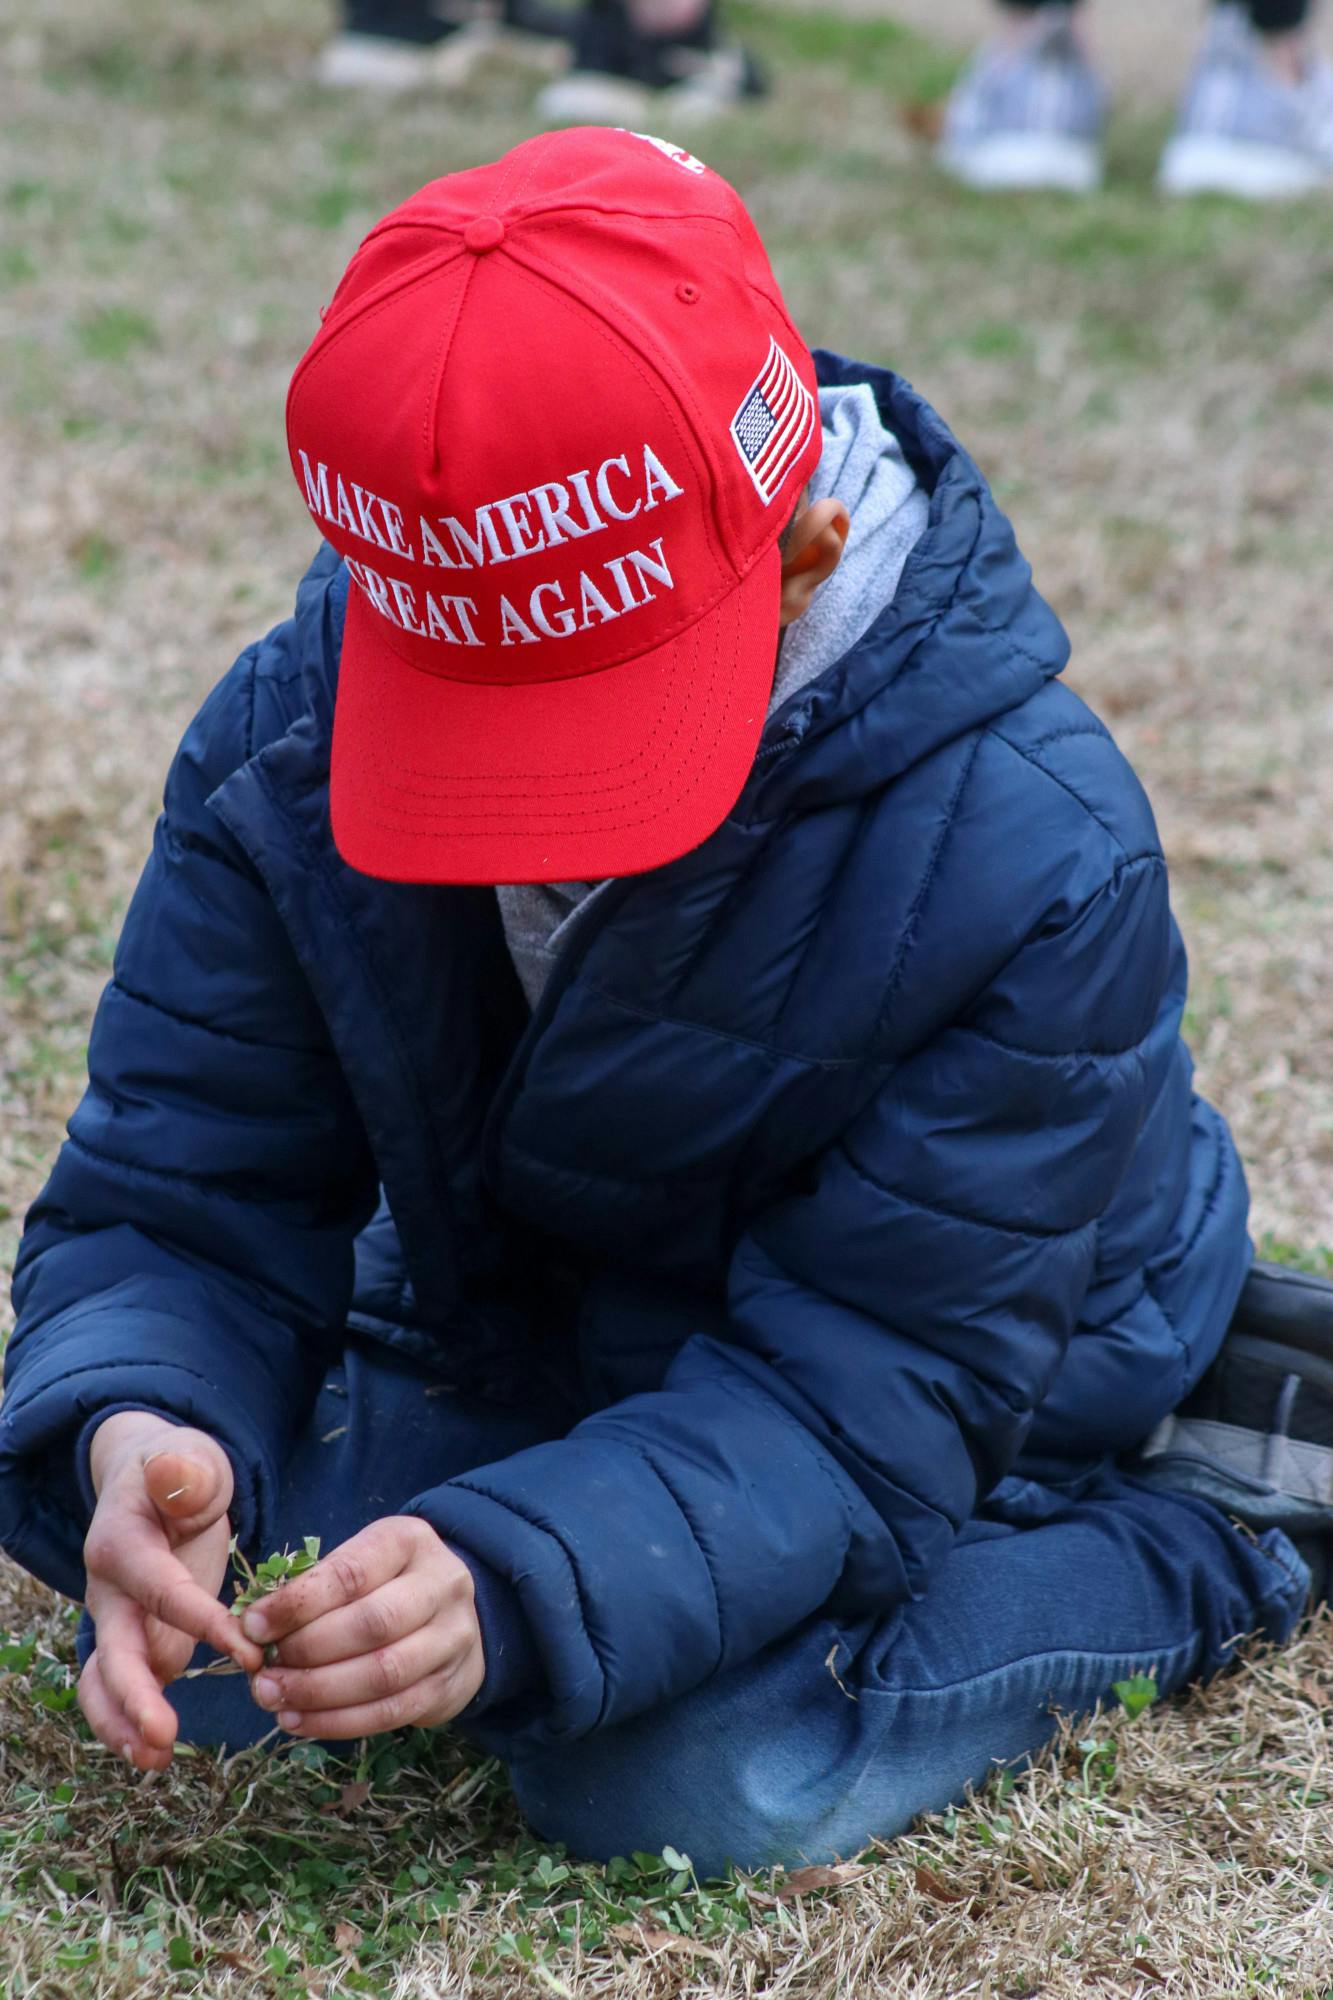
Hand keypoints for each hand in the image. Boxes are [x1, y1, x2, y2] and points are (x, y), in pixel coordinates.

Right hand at [79, 1412, 262, 1770]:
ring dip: (123, 1725)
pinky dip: (131, 1724)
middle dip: (133, 1697)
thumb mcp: (192, 1460)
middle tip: (163, 1737)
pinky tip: (158, 1755)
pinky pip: (122, 1690)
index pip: (161, 1591)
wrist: (154, 1480)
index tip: (246, 1651)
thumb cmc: (182, 1472)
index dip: (200, 1622)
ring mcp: (117, 1622)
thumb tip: (174, 1474)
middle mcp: (109, 1590)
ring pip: (103, 1683)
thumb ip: (187, 1472)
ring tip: (156, 1762)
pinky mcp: (135, 1641)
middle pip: (112, 1651)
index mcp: (121, 1544)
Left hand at [243, 1516, 483, 1737]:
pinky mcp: (450, 1686)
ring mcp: (453, 1638)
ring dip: (319, 1693)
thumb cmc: (386, 1582)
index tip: (253, 1626)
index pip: (351, 1574)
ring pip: (384, 1674)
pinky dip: (339, 1722)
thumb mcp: (358, 1562)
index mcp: (409, 1542)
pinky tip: (300, 1721)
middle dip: (308, 1652)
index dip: (297, 1604)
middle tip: (263, 1673)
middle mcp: (441, 1586)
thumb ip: (314, 1589)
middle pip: (372, 1625)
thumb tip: (253, 1630)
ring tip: (274, 1700)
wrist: (454, 1611)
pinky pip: (392, 1712)